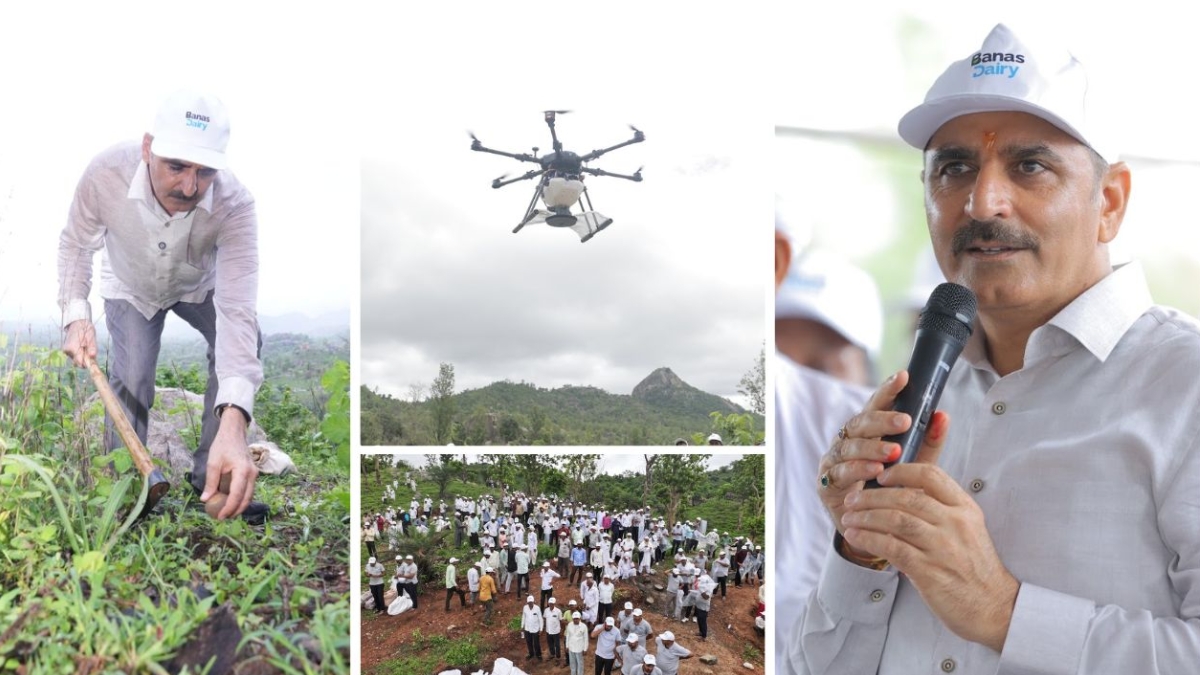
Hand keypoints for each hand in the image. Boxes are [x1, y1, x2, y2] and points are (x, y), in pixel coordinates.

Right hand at [62, 319, 96, 367]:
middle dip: (85, 360)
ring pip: (75, 359)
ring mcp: (66, 350)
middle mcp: (67, 350)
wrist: (77, 323)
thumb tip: (92, 356)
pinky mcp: (66, 350)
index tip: (92, 362)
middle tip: (90, 353)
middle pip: (77, 362)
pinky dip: (79, 354)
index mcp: (73, 348)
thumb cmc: (85, 329)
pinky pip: (74, 355)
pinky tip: (82, 347)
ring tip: (86, 347)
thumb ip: (92, 347)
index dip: (86, 364)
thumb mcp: (91, 337)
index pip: (79, 362)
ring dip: (82, 356)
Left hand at [201, 408, 258, 518]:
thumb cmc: (222, 446)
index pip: (237, 495)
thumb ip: (210, 482)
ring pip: (249, 496)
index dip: (229, 508)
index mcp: (243, 471)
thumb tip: (205, 500)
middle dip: (236, 511)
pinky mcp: (252, 473)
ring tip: (227, 513)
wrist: (234, 433)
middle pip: (246, 498)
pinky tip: (231, 503)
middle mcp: (252, 474)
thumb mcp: (213, 463)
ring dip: (239, 506)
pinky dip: (241, 498)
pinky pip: (248, 490)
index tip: (220, 517)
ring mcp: (254, 474)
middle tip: (223, 518)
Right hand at [816, 370, 913, 552]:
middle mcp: (847, 440)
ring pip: (848, 446)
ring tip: (894, 452)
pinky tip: (874, 471)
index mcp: (867, 431)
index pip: (876, 405)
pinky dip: (857, 470)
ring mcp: (834, 461)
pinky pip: (840, 472)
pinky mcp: (826, 484)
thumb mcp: (915, 464)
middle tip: (905, 421)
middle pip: (859, 423)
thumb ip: (928, 441)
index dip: (888, 391)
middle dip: (881, 421)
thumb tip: (943, 414)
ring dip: (872, 448)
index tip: (904, 378)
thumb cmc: (892, 489)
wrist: (873, 529)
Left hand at [839, 411, 1018, 652]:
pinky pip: (891, 547)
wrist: (994, 607)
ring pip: (895, 519)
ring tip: (849, 519)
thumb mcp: (967, 529)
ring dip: (865, 517)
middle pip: (906, 497)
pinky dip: (868, 539)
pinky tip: (855, 537)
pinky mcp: (929, 570)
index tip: (881, 477)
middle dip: (872, 496)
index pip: (930, 475)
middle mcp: (955, 523)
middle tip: (853, 501)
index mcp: (965, 508)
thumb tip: (901, 493)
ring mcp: (942, 547)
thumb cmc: (974, 567)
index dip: (901, 471)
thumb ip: (940, 509)